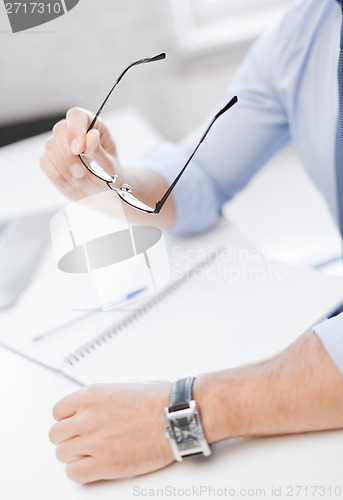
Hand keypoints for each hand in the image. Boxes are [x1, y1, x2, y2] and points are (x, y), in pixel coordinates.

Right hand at [40, 108, 121, 200]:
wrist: (99, 194)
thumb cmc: (107, 176)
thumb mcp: (109, 166)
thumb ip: (99, 151)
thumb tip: (91, 135)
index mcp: (93, 126)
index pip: (77, 116)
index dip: (76, 130)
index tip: (79, 149)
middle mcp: (74, 132)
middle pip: (60, 130)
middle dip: (69, 155)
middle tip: (81, 173)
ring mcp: (59, 144)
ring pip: (51, 147)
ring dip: (65, 168)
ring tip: (80, 180)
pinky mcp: (50, 159)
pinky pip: (45, 162)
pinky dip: (58, 176)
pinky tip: (70, 184)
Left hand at [49, 382, 173, 483]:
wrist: (176, 417)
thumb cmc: (160, 401)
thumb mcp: (124, 387)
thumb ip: (102, 399)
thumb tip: (96, 408)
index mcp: (92, 396)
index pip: (58, 411)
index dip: (67, 419)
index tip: (74, 424)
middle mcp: (88, 417)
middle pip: (57, 434)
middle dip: (69, 437)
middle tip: (82, 440)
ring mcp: (95, 441)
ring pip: (62, 454)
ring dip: (74, 454)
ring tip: (91, 453)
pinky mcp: (105, 464)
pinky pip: (74, 473)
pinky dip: (80, 471)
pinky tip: (93, 466)